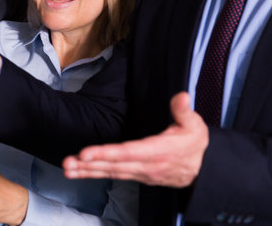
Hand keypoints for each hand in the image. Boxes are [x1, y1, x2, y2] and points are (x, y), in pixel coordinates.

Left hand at [63, 92, 207, 186]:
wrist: (204, 171)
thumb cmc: (195, 145)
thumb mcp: (194, 126)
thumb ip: (184, 111)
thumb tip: (182, 96)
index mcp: (158, 151)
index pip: (128, 153)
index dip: (106, 153)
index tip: (86, 153)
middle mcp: (146, 165)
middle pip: (114, 165)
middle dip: (89, 164)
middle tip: (68, 162)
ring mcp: (141, 173)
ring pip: (111, 172)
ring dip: (87, 171)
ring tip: (67, 168)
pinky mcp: (137, 176)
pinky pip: (113, 175)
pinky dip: (95, 174)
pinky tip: (80, 172)